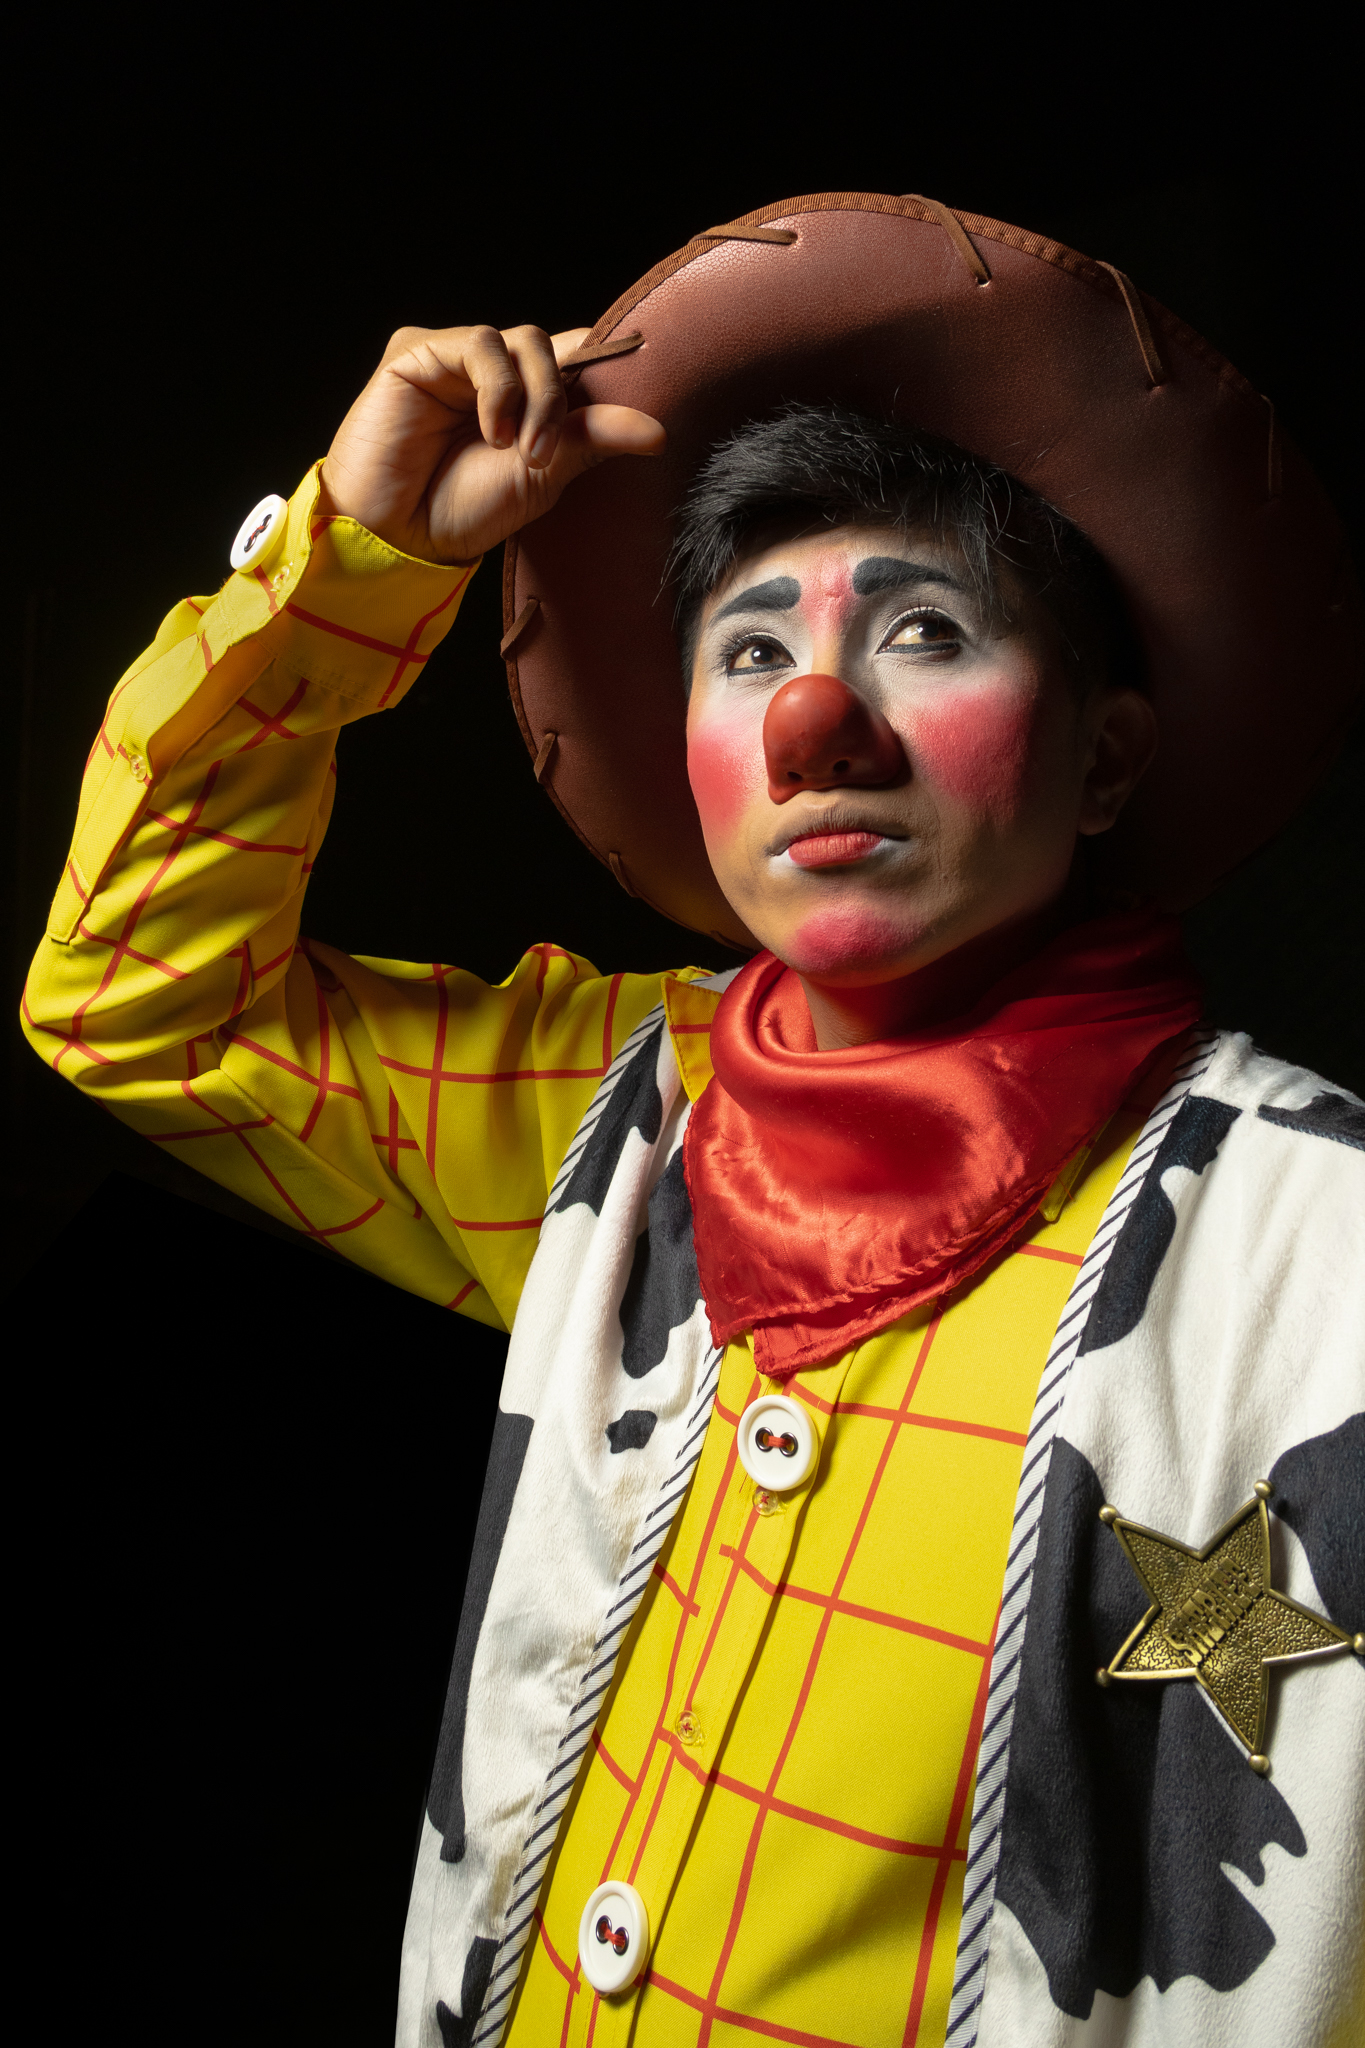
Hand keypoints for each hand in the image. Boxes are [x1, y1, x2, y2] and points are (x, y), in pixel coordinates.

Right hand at [319, 322, 664, 562]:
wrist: (398, 536)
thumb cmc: (462, 510)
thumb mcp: (543, 477)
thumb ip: (591, 440)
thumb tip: (657, 430)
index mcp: (523, 399)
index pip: (575, 361)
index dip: (606, 369)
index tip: (643, 389)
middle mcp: (492, 373)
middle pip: (554, 349)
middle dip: (563, 400)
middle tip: (547, 455)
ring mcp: (455, 358)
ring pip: (524, 341)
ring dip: (535, 397)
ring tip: (520, 452)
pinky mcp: (419, 351)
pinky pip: (480, 343)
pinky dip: (498, 389)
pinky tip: (492, 432)